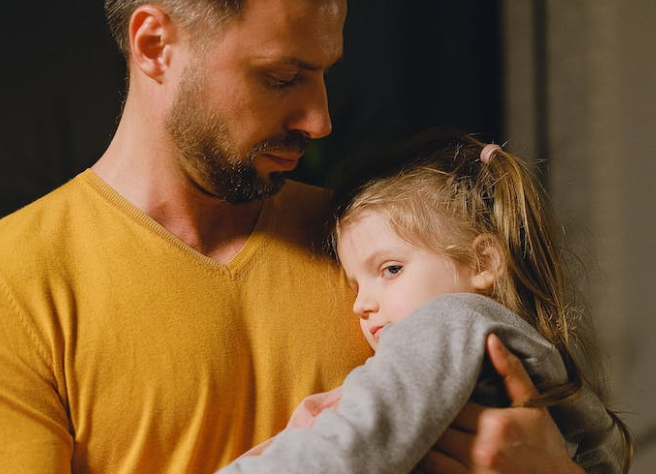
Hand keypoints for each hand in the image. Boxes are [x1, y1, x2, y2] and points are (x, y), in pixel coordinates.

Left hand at [417, 334, 585, 473]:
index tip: (425, 386)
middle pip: (435, 427)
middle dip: (424, 415)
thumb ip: (511, 371)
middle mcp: (483, 451)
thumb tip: (490, 338)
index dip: (435, 394)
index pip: (449, 402)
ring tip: (411, 426)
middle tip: (411, 403)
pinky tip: (420, 451)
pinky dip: (425, 463)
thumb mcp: (534, 405)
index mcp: (496, 425)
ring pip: (429, 454)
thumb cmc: (545, 445)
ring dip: (419, 440)